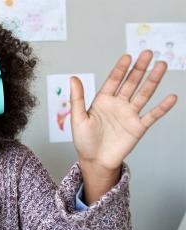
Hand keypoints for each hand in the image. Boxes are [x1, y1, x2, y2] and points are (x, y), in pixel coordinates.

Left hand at [70, 50, 176, 202]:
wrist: (95, 161)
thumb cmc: (84, 141)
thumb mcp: (77, 118)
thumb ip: (77, 98)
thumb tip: (73, 78)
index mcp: (102, 101)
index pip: (113, 81)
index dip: (120, 69)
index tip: (127, 56)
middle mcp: (118, 105)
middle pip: (131, 83)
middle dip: (139, 68)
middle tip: (148, 53)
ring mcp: (129, 115)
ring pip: (143, 94)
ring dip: (153, 80)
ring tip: (161, 65)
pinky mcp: (138, 127)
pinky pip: (152, 116)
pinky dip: (162, 107)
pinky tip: (171, 97)